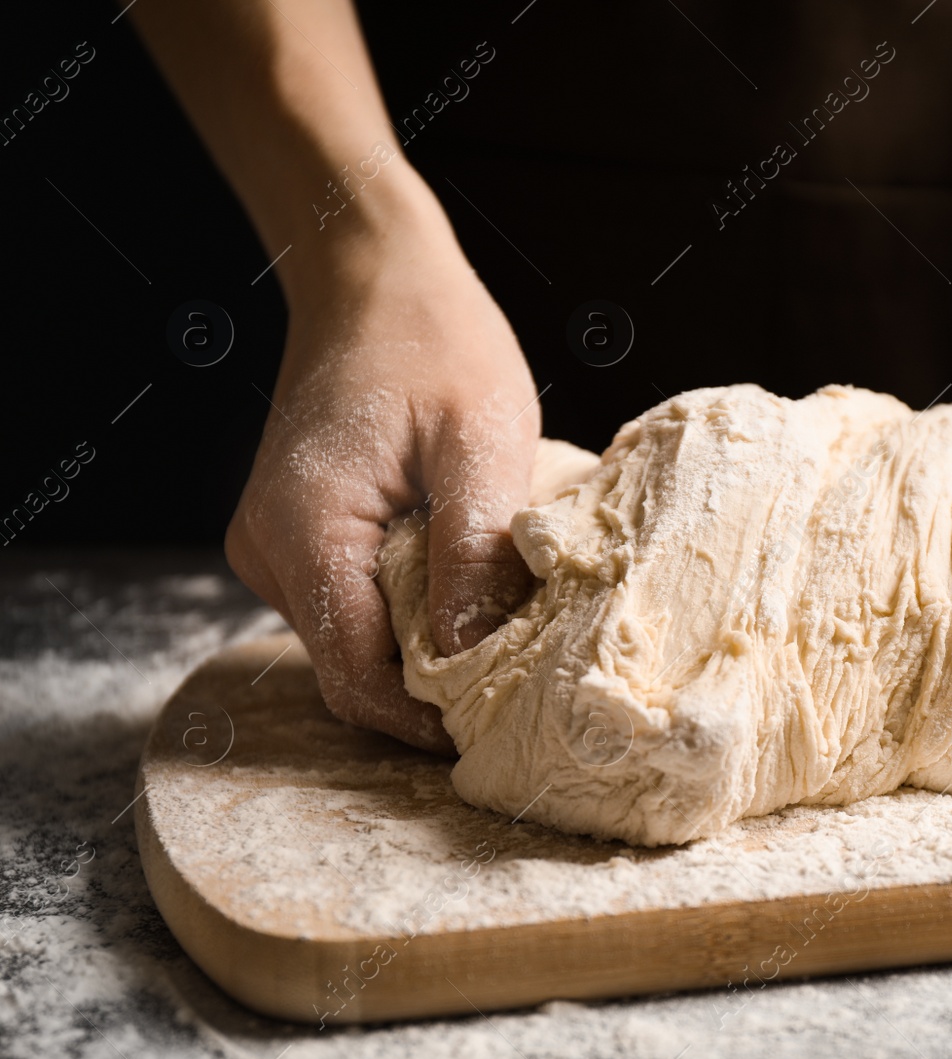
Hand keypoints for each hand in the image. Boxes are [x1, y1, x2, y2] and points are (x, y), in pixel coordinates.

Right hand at [225, 209, 540, 752]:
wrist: (373, 277)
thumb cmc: (434, 340)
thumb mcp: (481, 440)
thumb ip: (475, 550)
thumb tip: (471, 655)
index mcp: (305, 531)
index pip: (355, 677)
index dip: (426, 718)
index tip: (499, 725)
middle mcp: (269, 550)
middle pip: (351, 668)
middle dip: (432, 688)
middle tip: (520, 683)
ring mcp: (274, 544)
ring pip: (353, 639)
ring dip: (423, 647)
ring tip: (501, 626)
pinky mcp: (295, 534)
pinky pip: (351, 601)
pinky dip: (407, 609)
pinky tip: (462, 585)